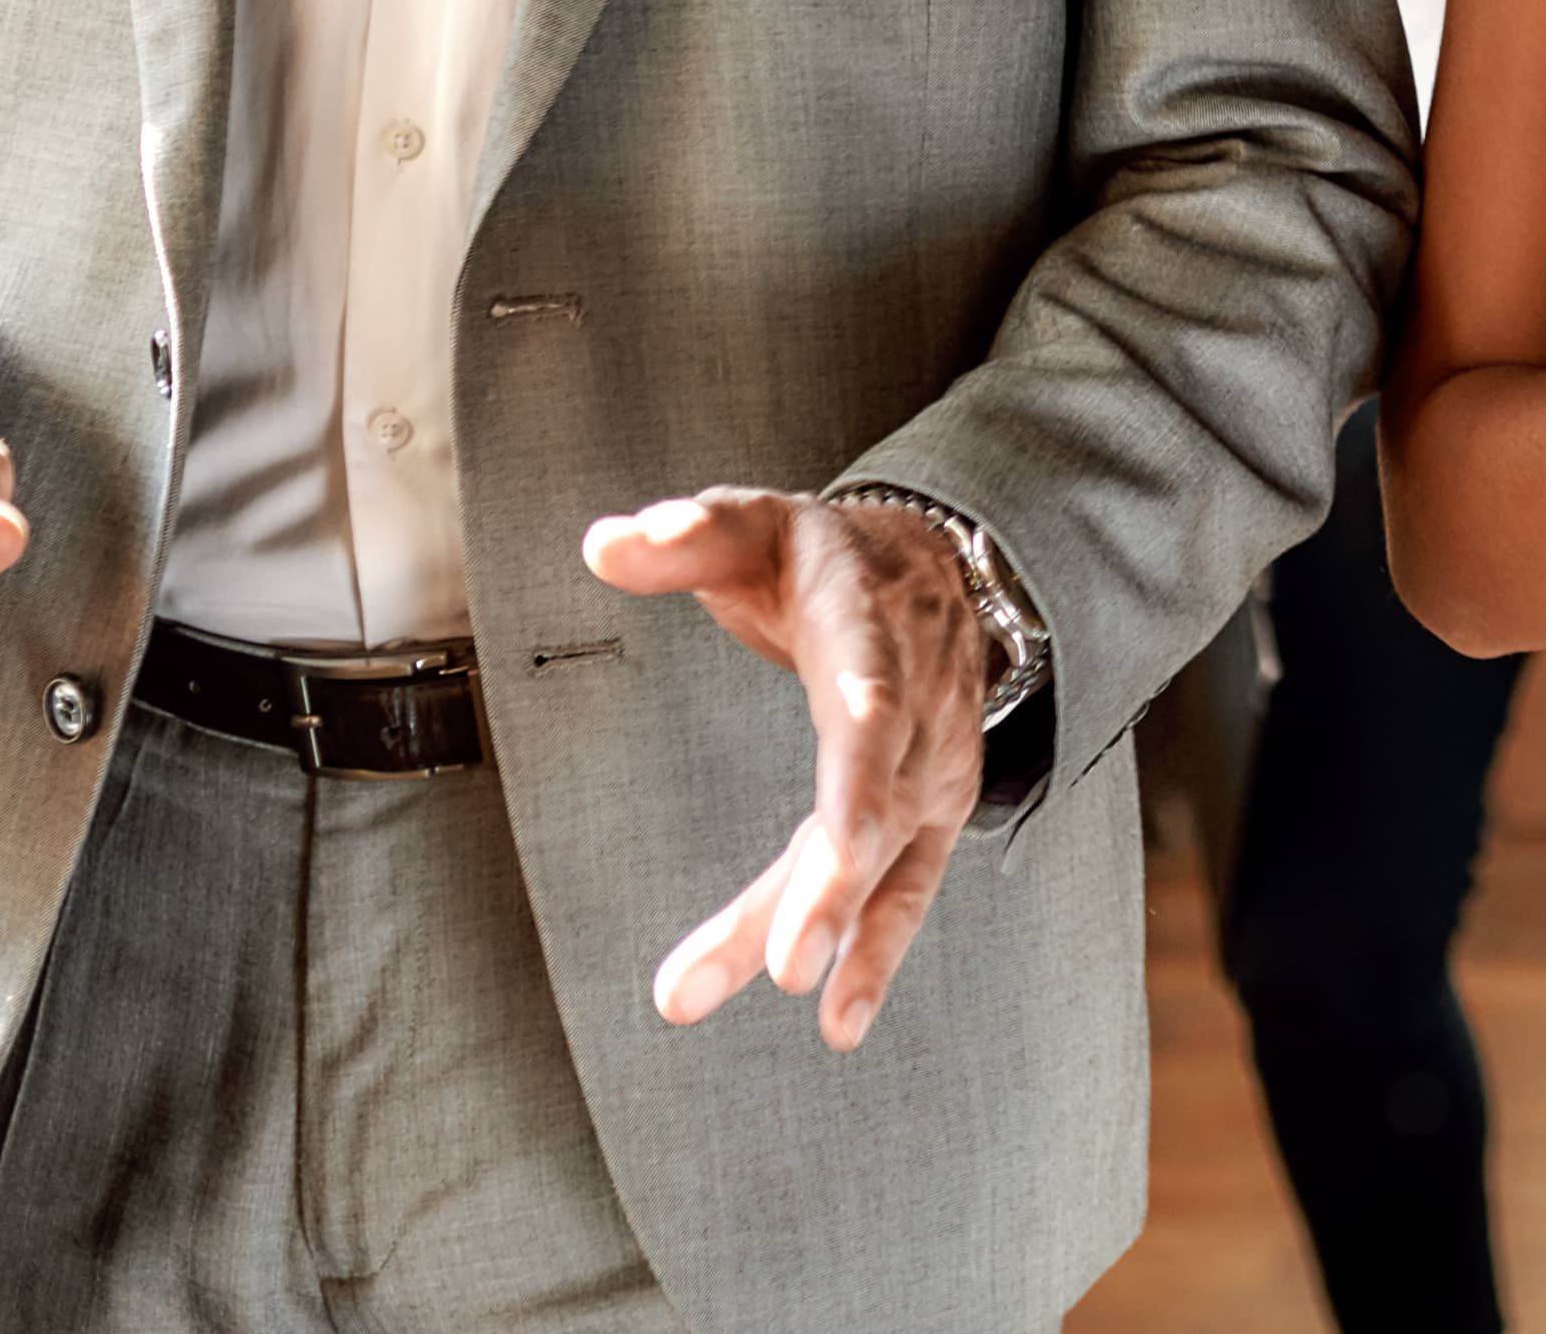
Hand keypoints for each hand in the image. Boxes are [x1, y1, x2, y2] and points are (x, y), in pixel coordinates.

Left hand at [585, 488, 988, 1052]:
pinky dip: (880, 953)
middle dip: (835, 890)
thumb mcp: (757, 525)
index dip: (859, 787)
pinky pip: (911, 886)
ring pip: (887, 858)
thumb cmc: (824, 556)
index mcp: (872, 630)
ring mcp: (935, 761)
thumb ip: (689, 535)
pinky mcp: (934, 806)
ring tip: (803, 1006)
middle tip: (785, 969)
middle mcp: (920, 704)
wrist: (936, 559)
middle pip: (877, 806)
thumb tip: (609, 544)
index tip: (835, 854)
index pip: (871, 710)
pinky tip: (841, 1020)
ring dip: (846, 935)